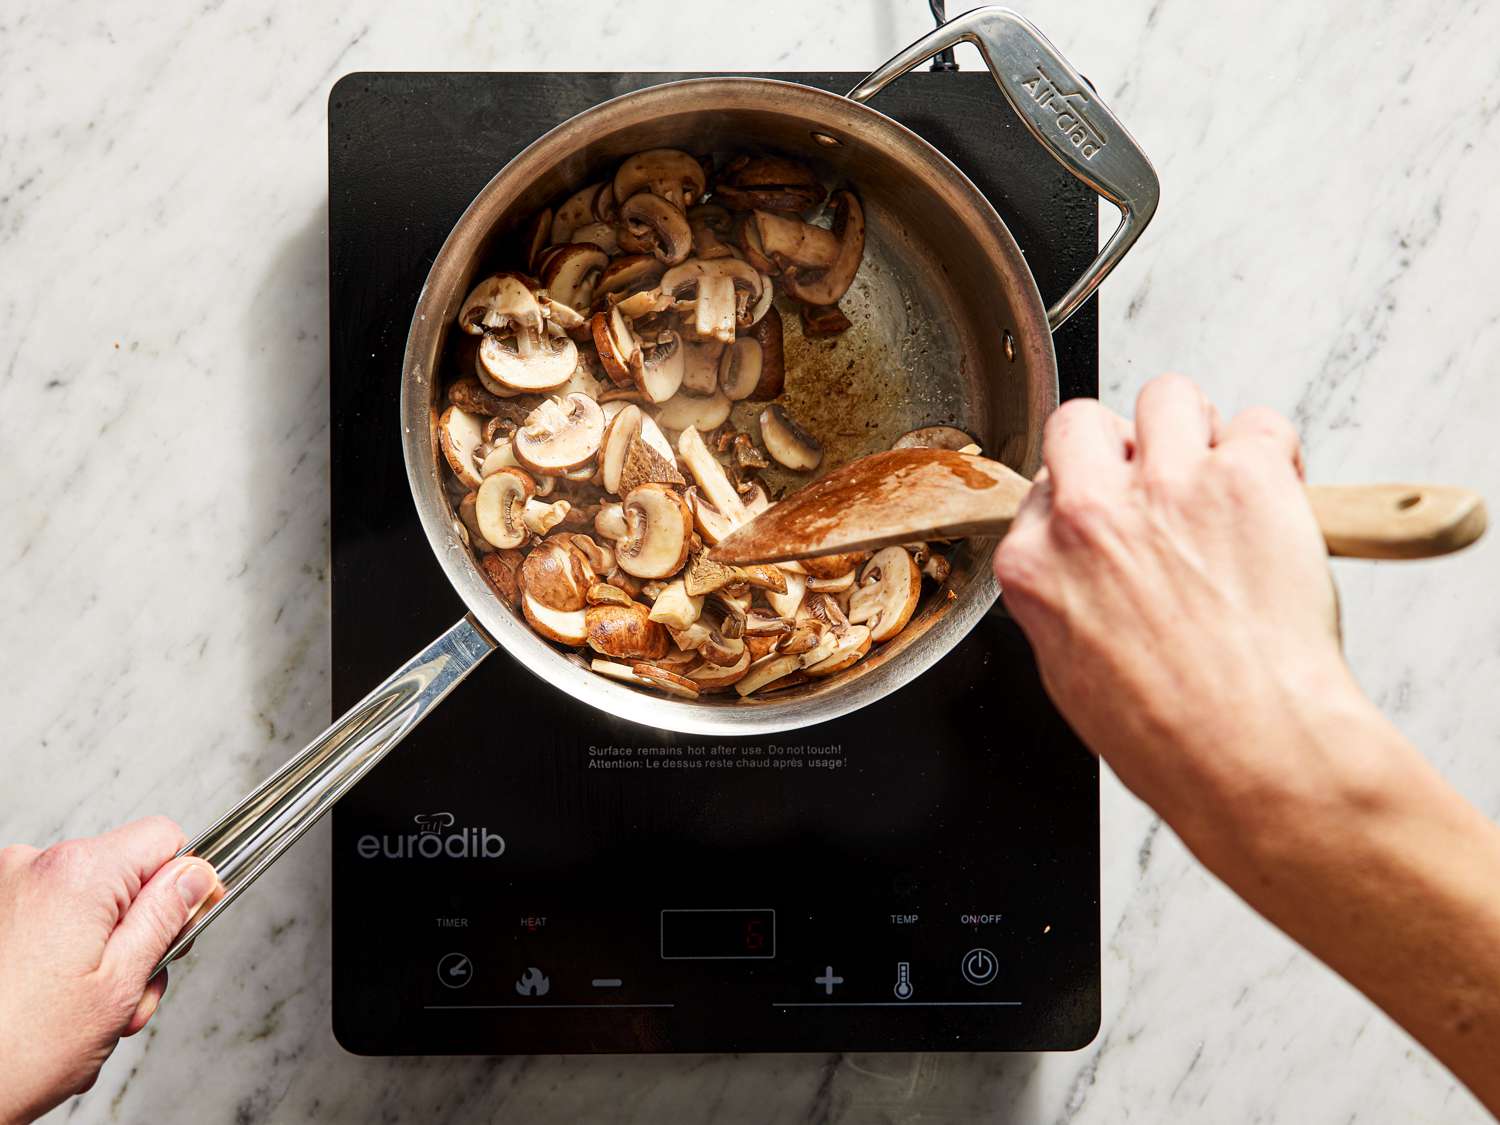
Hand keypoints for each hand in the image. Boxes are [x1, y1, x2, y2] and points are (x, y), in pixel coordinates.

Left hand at [0, 817, 217, 1124]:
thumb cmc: (17, 1051)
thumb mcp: (121, 983)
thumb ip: (166, 917)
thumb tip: (196, 877)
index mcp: (77, 873)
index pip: (164, 838)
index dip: (184, 885)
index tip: (180, 927)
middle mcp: (34, 865)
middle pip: (125, 878)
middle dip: (138, 935)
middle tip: (127, 993)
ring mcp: (4, 888)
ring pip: (89, 905)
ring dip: (100, 954)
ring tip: (84, 1012)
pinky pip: (51, 918)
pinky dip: (62, 956)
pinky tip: (54, 1003)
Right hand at [994, 374, 1499, 1113]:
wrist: (1251, 753)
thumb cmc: (1170, 736)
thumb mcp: (1068, 675)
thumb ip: (1063, 601)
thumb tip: (1083, 575)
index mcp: (1036, 564)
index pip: (1044, 484)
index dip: (1088, 494)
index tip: (1118, 511)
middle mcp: (1090, 515)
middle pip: (1083, 420)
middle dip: (1123, 443)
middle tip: (1162, 479)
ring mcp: (1166, 489)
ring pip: (1169, 396)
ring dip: (1197, 430)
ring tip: (1225, 478)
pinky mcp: (1243, 479)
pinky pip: (1260, 424)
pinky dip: (1274, 453)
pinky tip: (1278, 495)